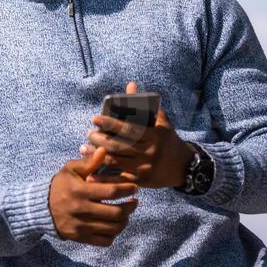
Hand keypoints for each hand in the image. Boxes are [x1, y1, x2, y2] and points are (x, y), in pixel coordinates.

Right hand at [47, 148, 139, 246]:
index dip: (127, 189)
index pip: (111, 191)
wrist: (42, 208)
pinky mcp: (80, 238)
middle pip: (116, 212)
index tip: (135, 187)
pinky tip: (115, 225)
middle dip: (130, 207)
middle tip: (134, 201)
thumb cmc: (61, 185)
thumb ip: (89, 162)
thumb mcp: (71, 170)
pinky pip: (105, 241)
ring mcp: (80, 226)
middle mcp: (80, 210)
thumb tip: (104, 150)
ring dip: (125, 220)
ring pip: (113, 228)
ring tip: (126, 213)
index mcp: (79, 191)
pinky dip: (114, 234)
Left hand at [78, 81, 194, 188]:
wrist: (183, 166)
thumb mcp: (161, 122)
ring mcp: (144, 168)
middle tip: (89, 133)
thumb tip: (130, 85)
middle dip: (99, 139)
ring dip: (96, 155)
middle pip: (118, 146)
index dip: (110, 123)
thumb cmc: (168, 140)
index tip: (95, 118)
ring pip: (115, 162)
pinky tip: (90, 174)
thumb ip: (145, 106)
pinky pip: (118, 180)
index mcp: (154, 136)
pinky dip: (103, 178)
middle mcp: (149, 152)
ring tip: (83, 148)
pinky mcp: (140, 181)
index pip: (128, 129)